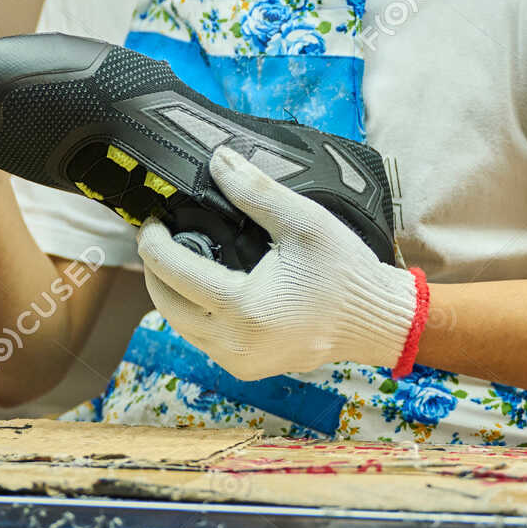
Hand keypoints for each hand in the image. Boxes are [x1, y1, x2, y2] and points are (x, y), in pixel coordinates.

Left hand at [137, 148, 423, 379]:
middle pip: (165, 303)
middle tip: (157, 235)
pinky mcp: (245, 367)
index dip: (153, 242)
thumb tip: (218, 160)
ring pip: (179, 325)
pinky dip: (192, 311)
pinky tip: (201, 283)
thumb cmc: (344, 272)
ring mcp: (237, 361)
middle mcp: (233, 343)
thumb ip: (255, 191)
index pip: (173, 272)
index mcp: (244, 308)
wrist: (375, 320)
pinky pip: (201, 338)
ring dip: (171, 291)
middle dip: (153, 268)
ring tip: (175, 255)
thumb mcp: (303, 221)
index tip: (152, 219)